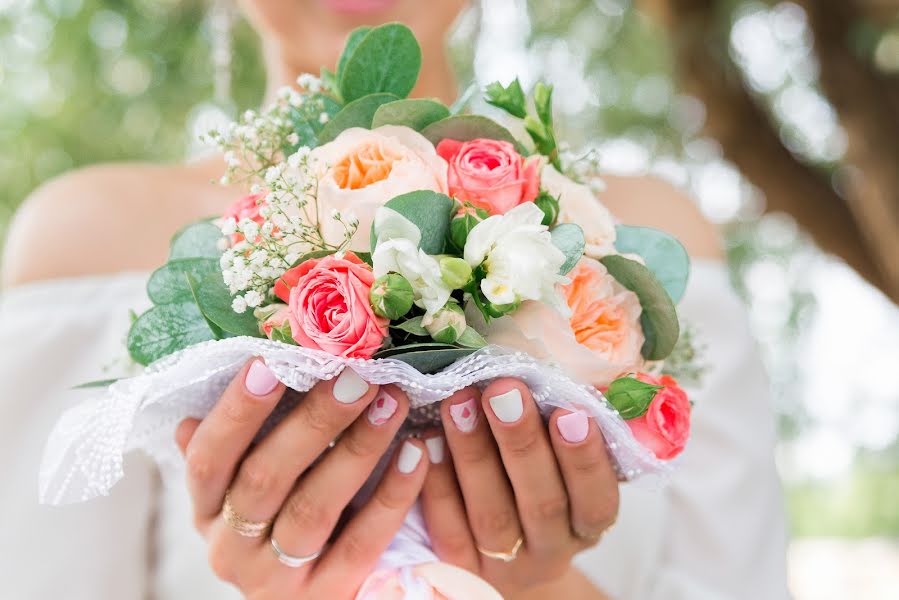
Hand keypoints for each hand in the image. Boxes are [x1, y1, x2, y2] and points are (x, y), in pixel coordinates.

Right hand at [174, 358, 428, 598]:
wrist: (313, 595)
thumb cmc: (280, 515)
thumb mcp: (248, 483)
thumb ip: (237, 445)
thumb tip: (219, 394)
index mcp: (206, 509)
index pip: (207, 458)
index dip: (236, 411)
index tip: (270, 362)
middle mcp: (231, 548)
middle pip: (265, 479)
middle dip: (314, 421)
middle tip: (357, 376)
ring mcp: (276, 579)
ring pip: (314, 508)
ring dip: (357, 449)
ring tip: (392, 402)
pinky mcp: (326, 596)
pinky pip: (361, 544)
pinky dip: (390, 496)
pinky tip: (416, 454)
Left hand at [419, 378, 618, 596]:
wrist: (504, 556)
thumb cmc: (537, 484)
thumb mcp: (562, 462)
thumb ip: (567, 427)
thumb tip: (567, 372)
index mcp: (586, 524)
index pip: (596, 499)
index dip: (584, 460)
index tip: (569, 411)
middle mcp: (551, 550)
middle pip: (542, 503)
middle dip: (521, 442)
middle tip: (503, 389)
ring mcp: (505, 566)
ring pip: (492, 516)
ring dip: (474, 454)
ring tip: (458, 402)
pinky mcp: (460, 569)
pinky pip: (448, 530)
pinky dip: (437, 485)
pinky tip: (425, 441)